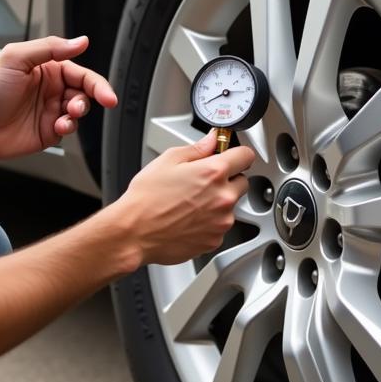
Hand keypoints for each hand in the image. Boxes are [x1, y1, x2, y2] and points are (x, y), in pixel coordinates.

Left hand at [0, 35, 116, 159]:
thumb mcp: (16, 58)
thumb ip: (50, 48)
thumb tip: (80, 41)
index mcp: (48, 69)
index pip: (81, 73)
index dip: (97, 84)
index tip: (107, 95)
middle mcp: (52, 89)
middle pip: (86, 92)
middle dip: (90, 99)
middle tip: (79, 106)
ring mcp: (51, 110)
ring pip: (81, 110)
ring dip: (78, 113)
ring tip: (66, 116)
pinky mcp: (48, 131)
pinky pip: (70, 128)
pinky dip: (69, 127)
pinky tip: (58, 127)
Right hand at [116, 132, 254, 265]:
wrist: (134, 232)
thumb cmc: (146, 199)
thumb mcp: (168, 160)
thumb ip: (197, 148)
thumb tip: (211, 141)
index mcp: (213, 172)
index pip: (246, 156)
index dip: (237, 154)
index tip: (232, 156)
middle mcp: (223, 197)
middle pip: (242, 182)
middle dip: (227, 180)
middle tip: (203, 182)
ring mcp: (221, 221)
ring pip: (231, 206)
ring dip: (218, 203)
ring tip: (190, 203)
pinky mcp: (215, 240)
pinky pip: (220, 227)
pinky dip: (210, 223)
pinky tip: (189, 219)